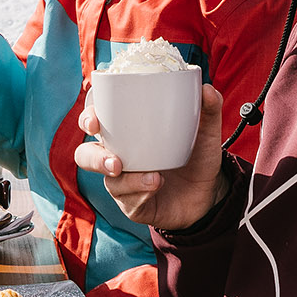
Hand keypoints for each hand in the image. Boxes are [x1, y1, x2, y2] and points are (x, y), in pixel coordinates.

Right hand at [74, 85, 227, 229]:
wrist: (210, 193)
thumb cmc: (197, 156)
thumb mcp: (205, 131)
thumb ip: (207, 109)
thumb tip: (207, 89)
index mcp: (126, 133)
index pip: (94, 122)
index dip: (87, 119)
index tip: (95, 121)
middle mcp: (118, 158)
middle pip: (86, 156)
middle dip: (94, 158)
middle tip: (115, 161)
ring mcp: (124, 184)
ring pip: (110, 183)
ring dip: (128, 180)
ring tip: (153, 176)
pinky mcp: (133, 207)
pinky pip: (128, 203)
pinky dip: (141, 193)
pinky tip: (157, 184)